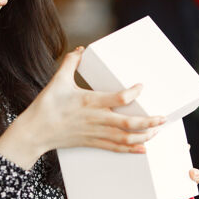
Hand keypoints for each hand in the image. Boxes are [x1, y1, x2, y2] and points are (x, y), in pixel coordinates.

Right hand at [0, 47, 166, 168]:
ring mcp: (96, 133)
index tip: (141, 86)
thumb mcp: (58, 80)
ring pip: (125, 138)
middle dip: (149, 121)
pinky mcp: (93, 142)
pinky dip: (131, 149)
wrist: (35, 132)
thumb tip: (81, 49)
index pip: (118, 98)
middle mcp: (96, 119)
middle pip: (129, 123)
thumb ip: (70, 62)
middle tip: (163, 117)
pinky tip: (143, 148)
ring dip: (144, 136)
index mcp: (90, 102)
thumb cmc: (46, 106)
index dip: (133, 93)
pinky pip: (116, 148)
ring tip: (157, 131)